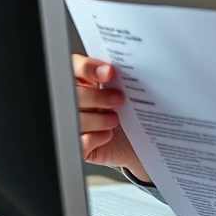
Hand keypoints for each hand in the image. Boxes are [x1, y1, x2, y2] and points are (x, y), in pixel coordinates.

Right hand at [72, 54, 150, 181]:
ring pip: (75, 119)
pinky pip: (80, 141)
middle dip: (96, 97)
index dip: (87, 68)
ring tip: (115, 120)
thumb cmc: (135, 114)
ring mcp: (75, 124)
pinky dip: (95, 138)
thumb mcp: (130, 92)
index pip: (75, 68)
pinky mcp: (79, 147)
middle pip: (72, 94)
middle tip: (119, 99)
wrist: (143, 142)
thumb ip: (120, 78)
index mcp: (84, 82)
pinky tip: (108, 135)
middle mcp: (76, 101)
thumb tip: (121, 68)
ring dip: (98, 119)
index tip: (109, 72)